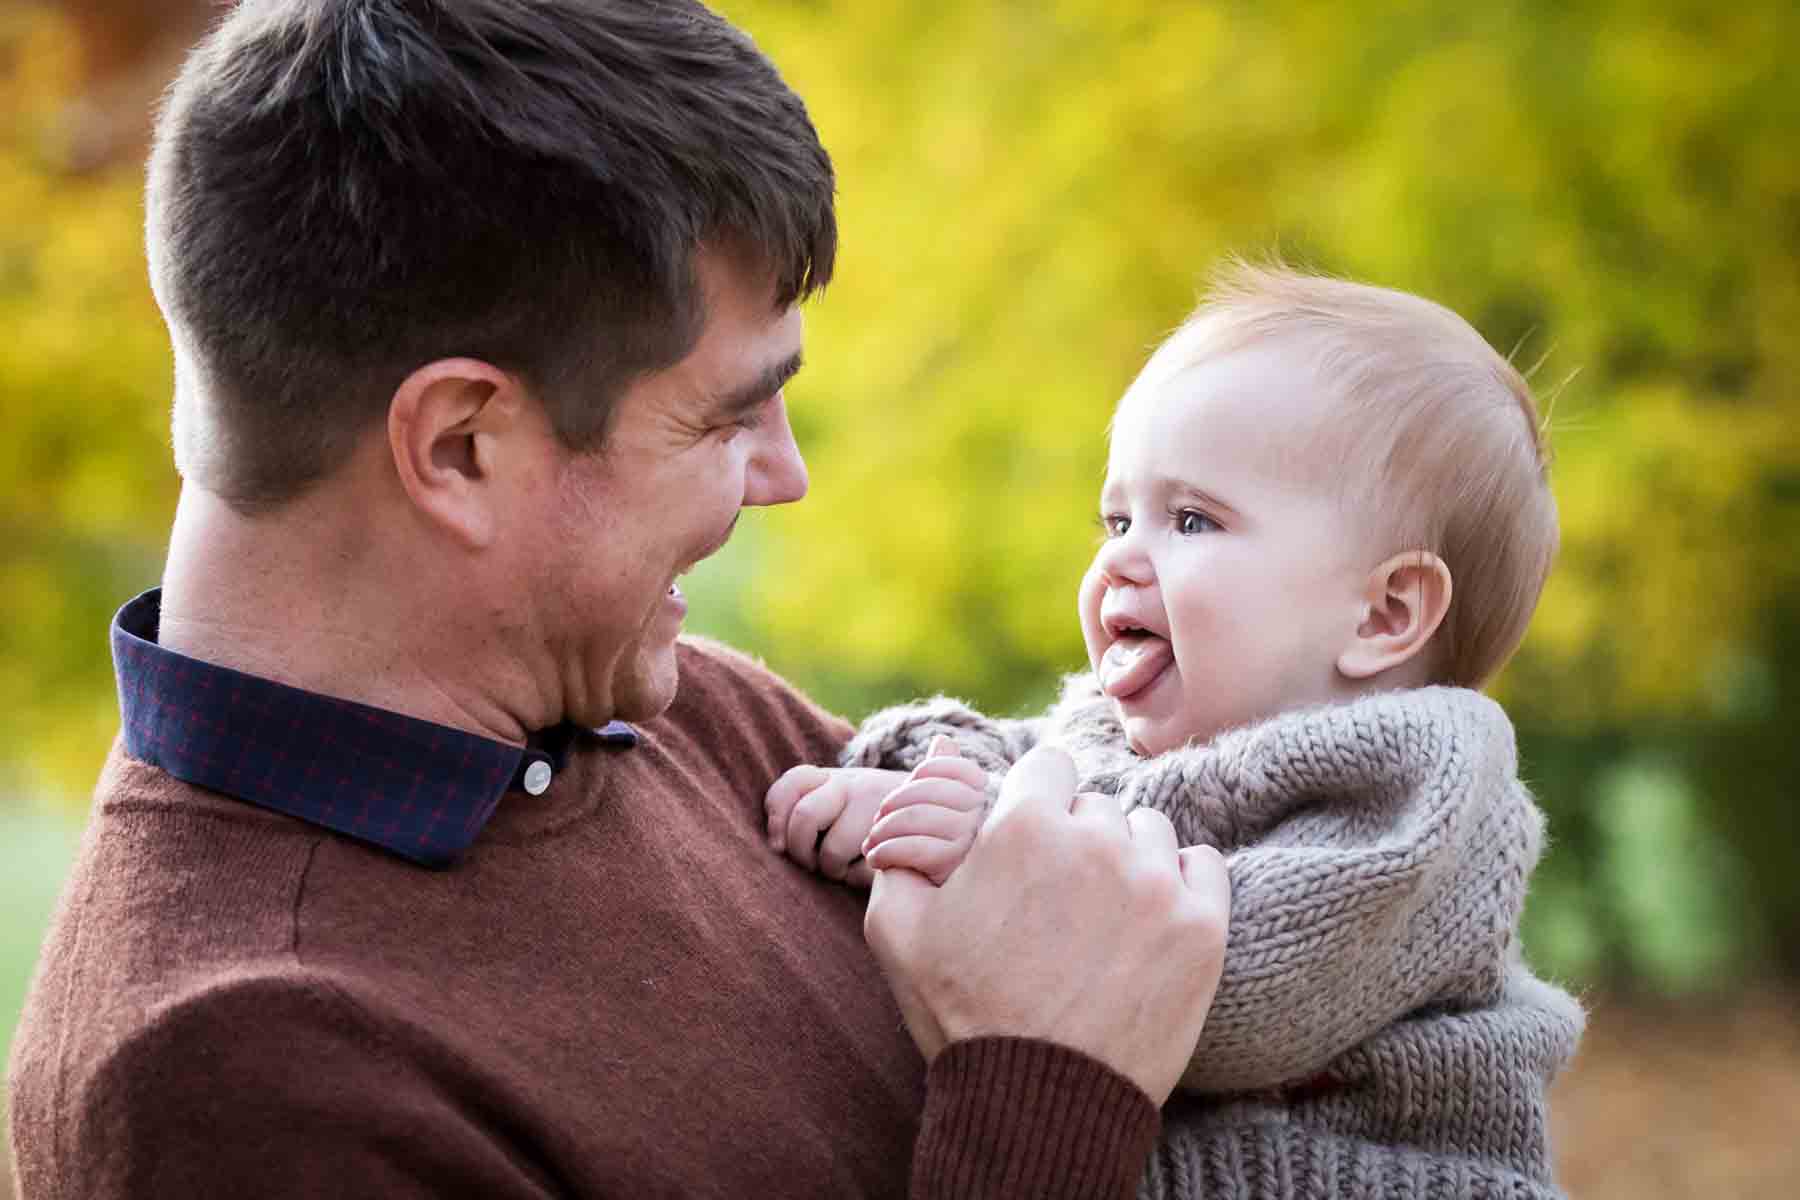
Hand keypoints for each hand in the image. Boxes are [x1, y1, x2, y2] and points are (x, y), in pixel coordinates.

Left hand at [765, 765, 909, 886]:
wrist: (935, 814)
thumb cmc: (867, 822)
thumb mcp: (835, 807)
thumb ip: (800, 813)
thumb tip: (776, 844)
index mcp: (834, 777)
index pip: (792, 784)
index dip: (776, 816)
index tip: (779, 844)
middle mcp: (856, 784)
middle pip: (805, 816)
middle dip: (800, 851)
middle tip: (813, 862)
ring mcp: (880, 807)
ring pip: (832, 850)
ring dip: (831, 869)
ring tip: (844, 867)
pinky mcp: (899, 837)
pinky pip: (862, 868)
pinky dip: (858, 877)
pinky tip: (868, 869)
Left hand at [862, 737, 987, 884]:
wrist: (932, 914)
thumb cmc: (931, 855)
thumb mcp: (934, 811)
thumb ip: (940, 776)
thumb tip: (943, 741)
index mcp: (982, 800)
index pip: (957, 768)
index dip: (924, 775)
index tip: (898, 797)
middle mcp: (983, 819)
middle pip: (930, 791)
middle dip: (894, 806)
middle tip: (875, 824)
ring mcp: (971, 843)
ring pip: (920, 816)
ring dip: (885, 831)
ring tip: (871, 845)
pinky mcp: (954, 868)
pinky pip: (918, 848)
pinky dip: (889, 851)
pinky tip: (878, 860)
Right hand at [864, 744, 1230, 1103]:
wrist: (1037, 1104)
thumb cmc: (962, 1015)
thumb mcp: (898, 927)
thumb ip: (906, 839)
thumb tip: (937, 758)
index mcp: (1025, 827)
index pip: (1048, 766)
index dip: (1034, 803)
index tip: (1030, 845)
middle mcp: (1097, 841)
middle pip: (1097, 804)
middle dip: (1077, 839)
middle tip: (1058, 901)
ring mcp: (1156, 884)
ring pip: (1149, 832)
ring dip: (1129, 860)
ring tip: (1102, 919)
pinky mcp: (1203, 928)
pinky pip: (1204, 867)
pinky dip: (1182, 885)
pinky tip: (1150, 922)